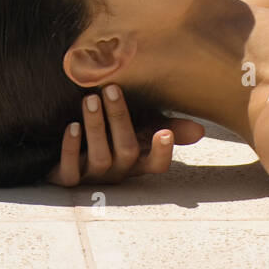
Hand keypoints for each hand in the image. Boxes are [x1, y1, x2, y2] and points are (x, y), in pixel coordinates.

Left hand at [46, 85, 204, 185]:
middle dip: (119, 119)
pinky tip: (72, 127)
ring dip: (96, 127)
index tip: (163, 132)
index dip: (162, 152)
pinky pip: (70, 171)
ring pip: (99, 157)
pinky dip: (71, 148)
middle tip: (111, 89)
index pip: (157, 164)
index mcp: (138, 160)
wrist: (70, 146)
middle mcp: (119, 170)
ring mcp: (93, 177)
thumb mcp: (141, 127)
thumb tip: (201, 129)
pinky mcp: (68, 178)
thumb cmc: (112, 132)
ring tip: (89, 99)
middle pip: (126, 151)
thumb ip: (169, 126)